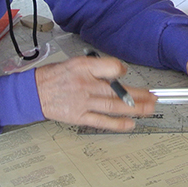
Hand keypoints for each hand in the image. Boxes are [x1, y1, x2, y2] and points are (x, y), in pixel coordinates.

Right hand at [35, 54, 155, 131]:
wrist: (34, 92)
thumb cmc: (55, 77)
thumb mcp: (76, 62)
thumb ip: (97, 67)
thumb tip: (118, 73)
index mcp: (83, 68)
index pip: (110, 67)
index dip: (121, 70)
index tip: (126, 73)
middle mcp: (85, 85)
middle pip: (117, 90)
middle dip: (139, 94)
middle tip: (153, 97)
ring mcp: (83, 102)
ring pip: (113, 106)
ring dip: (134, 109)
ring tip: (149, 109)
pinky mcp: (79, 117)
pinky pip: (101, 121)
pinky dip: (117, 124)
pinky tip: (130, 124)